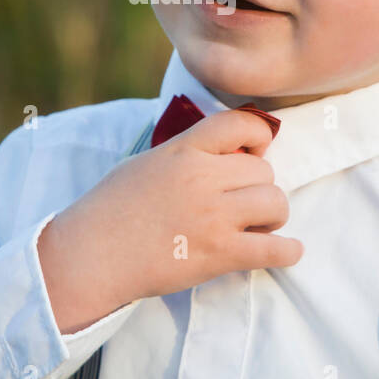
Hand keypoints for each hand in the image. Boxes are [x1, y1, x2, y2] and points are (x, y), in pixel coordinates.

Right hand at [37, 109, 302, 332]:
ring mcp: (213, 216)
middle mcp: (203, 178)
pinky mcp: (219, 253)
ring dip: (272, 217)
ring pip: (276, 203)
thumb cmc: (110, 209)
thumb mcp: (145, 163)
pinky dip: (288, 251)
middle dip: (260, 187)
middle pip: (264, 170)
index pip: (239, 124)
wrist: (90, 255)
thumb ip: (184, 154)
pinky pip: (274, 248)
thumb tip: (221, 151)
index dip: (258, 134)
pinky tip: (287, 251)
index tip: (257, 149)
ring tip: (258, 227)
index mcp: (183, 150)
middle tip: (245, 204)